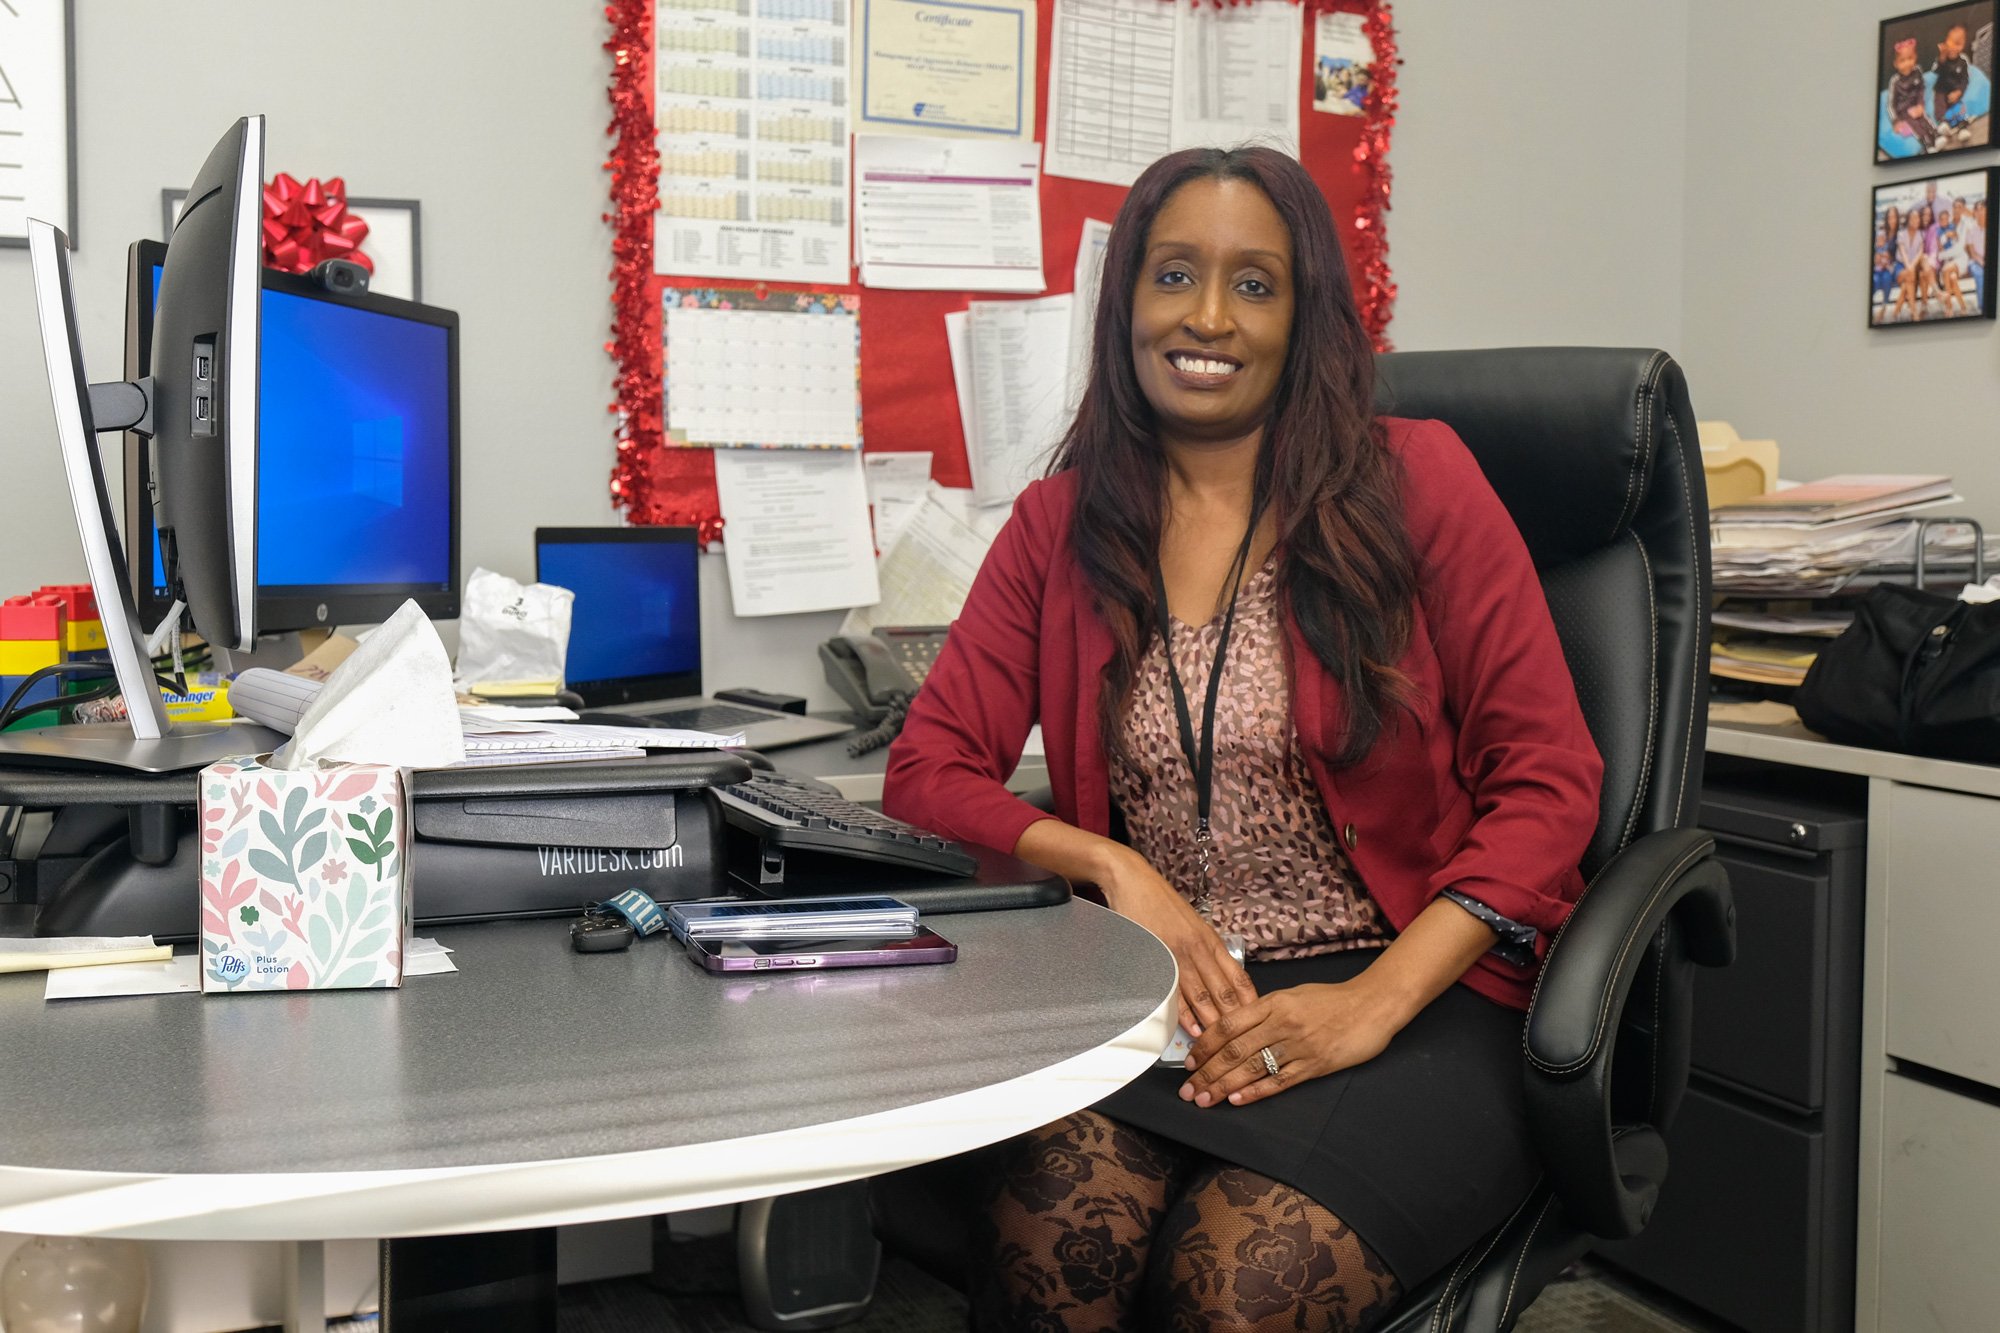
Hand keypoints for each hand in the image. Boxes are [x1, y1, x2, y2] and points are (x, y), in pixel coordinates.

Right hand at [1099, 854, 1254, 1037]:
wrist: (1133, 881)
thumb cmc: (1163, 904)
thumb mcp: (1194, 924)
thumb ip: (1207, 950)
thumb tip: (1221, 979)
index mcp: (1212, 941)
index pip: (1239, 978)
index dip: (1250, 1003)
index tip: (1258, 1022)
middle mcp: (1200, 949)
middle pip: (1224, 992)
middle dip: (1235, 1021)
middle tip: (1244, 1045)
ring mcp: (1178, 955)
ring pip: (1203, 996)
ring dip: (1213, 1023)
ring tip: (1221, 1045)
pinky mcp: (1157, 958)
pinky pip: (1175, 993)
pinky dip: (1186, 1015)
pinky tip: (1194, 1030)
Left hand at [1178, 978, 1406, 1109]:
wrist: (1372, 1005)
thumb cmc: (1331, 999)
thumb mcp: (1292, 995)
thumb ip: (1264, 1010)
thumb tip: (1235, 1028)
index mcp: (1273, 1003)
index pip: (1228, 1025)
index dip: (1205, 1045)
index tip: (1189, 1062)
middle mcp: (1282, 1023)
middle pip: (1235, 1050)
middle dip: (1207, 1072)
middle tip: (1188, 1091)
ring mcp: (1299, 1045)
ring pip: (1253, 1067)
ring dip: (1224, 1086)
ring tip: (1204, 1100)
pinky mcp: (1316, 1065)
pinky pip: (1280, 1081)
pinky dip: (1256, 1091)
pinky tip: (1237, 1099)